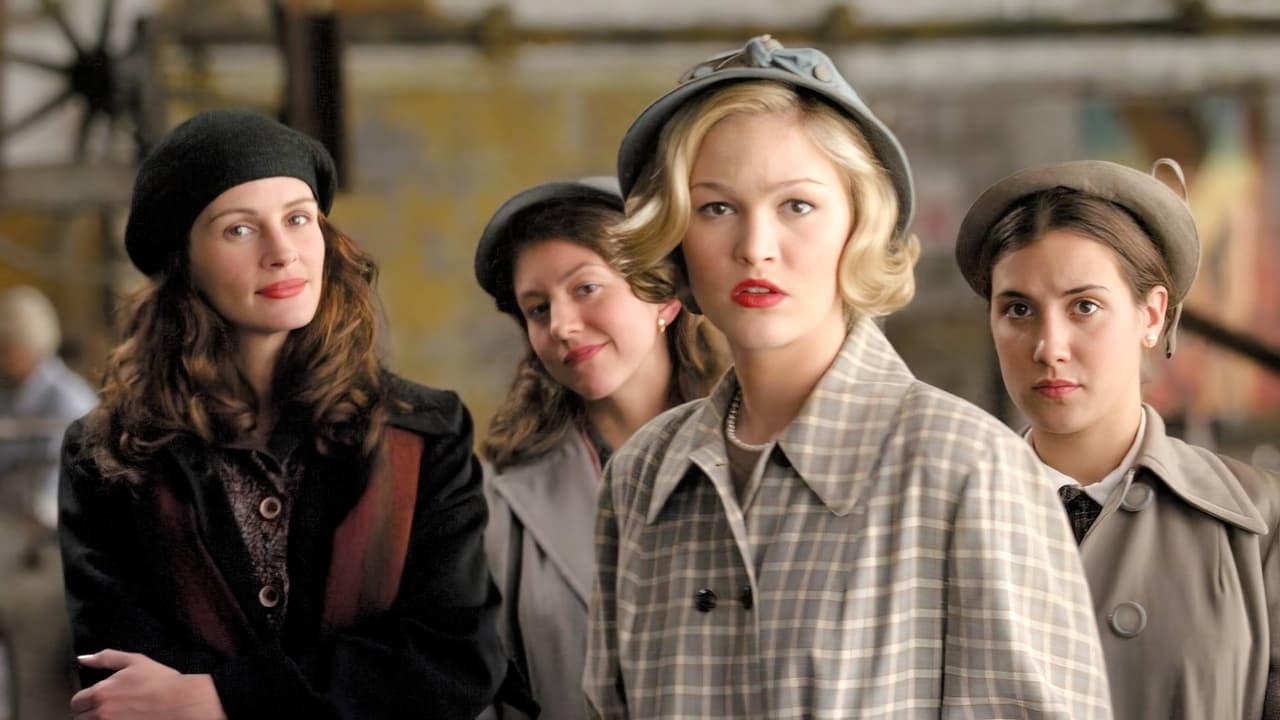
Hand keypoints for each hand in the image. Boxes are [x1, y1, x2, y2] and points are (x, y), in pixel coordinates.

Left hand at [70, 650, 226, 719]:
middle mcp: (101, 714)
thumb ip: (105, 658)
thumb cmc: (161, 681)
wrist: (182, 703)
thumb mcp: (135, 661)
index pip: (76, 702)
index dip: (86, 700)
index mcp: (100, 693)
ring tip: (116, 716)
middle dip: (90, 714)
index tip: (98, 700)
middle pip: (79, 719)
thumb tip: (81, 658)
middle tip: (108, 710)